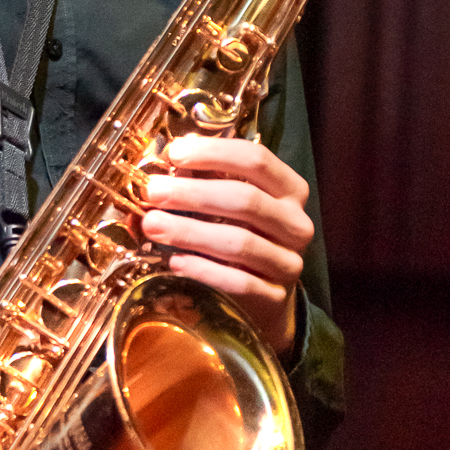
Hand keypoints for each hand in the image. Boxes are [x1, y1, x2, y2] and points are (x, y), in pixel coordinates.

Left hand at [141, 134, 313, 354]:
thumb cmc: (242, 234)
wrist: (263, 293)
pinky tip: (175, 262)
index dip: (215, 153)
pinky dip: (204, 270)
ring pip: (240, 242)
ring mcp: (289, 261)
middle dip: (193, 194)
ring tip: (153, 225)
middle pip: (246, 200)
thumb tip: (166, 165)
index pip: (258, 160)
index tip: (175, 154)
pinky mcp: (276, 296)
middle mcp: (296, 223)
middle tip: (153, 192)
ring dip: (191, 232)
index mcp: (290, 189)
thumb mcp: (231, 202)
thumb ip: (207, 180)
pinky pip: (240, 283)